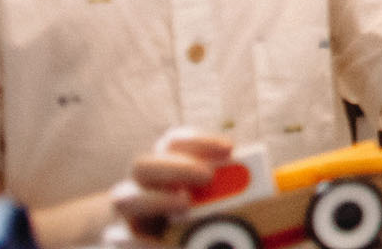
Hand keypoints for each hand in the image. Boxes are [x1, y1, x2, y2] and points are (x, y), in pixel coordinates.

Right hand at [109, 131, 230, 241]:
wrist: (141, 245)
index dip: (199, 142)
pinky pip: (122, 238)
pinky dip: (141, 242)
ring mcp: (123, 215)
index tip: (229, 149)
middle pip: (144, 165)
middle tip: (207, 176)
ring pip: (126, 198)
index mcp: (162, 170)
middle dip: (176, 166)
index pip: (172, 143)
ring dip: (157, 199)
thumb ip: (226, 193)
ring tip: (184, 204)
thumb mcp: (208, 203)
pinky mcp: (118, 240)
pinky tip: (165, 246)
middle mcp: (137, 187)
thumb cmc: (184, 220)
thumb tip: (264, 187)